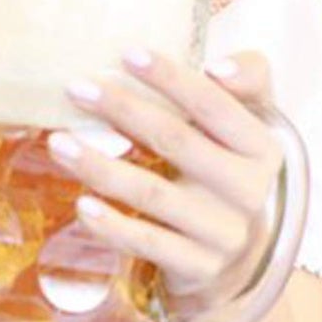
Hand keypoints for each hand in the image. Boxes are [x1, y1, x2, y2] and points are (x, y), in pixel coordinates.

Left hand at [47, 48, 283, 310]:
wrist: (239, 258)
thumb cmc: (228, 171)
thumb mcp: (248, 126)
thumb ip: (246, 83)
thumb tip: (220, 66)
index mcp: (262, 147)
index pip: (215, 106)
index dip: (173, 79)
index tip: (127, 54)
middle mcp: (249, 190)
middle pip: (178, 142)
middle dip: (124, 110)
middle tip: (75, 88)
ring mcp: (224, 233)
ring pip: (154, 194)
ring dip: (101, 167)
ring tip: (59, 143)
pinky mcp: (198, 267)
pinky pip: (149, 244)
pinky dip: (113, 226)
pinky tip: (82, 205)